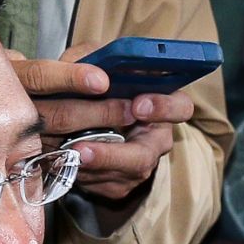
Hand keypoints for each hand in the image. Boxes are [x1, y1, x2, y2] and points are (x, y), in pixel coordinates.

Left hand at [10, 48, 190, 205]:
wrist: (76, 119)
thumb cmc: (89, 87)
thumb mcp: (92, 64)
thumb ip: (91, 57)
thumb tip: (88, 63)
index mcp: (159, 105)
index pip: (180, 107)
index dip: (164, 108)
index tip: (138, 105)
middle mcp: (155, 138)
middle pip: (146, 154)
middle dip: (114, 154)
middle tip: (83, 147)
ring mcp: (140, 165)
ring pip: (121, 174)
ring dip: (92, 167)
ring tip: (66, 158)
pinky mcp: (121, 185)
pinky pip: (105, 185)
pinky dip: (83, 176)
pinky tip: (63, 164)